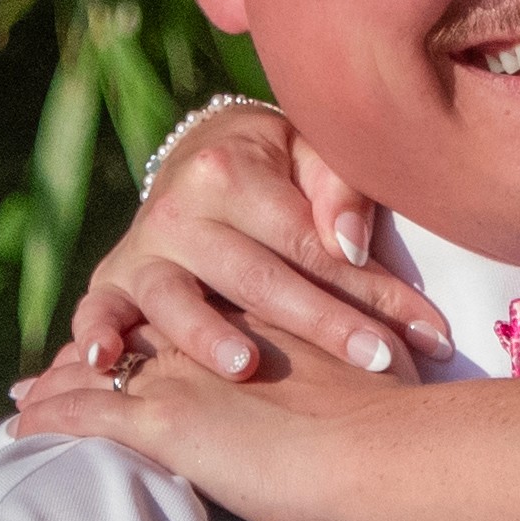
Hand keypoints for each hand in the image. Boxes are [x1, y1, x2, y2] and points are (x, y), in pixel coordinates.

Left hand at [3, 341, 407, 520]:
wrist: (384, 448)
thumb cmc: (396, 421)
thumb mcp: (375, 368)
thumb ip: (353, 358)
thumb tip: (391, 357)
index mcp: (255, 323)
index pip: (192, 316)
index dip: (159, 324)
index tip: (127, 338)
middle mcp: (211, 338)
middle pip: (135, 333)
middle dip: (94, 346)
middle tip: (55, 366)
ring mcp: (181, 376)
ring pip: (98, 370)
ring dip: (56, 383)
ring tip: (19, 398)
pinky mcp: (161, 422)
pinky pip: (84, 415)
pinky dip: (49, 420)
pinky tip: (17, 429)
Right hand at [57, 97, 443, 382]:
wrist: (201, 157)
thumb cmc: (277, 167)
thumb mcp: (313, 155)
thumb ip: (339, 191)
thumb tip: (350, 244)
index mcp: (229, 171)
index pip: (309, 244)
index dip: (371, 291)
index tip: (423, 333)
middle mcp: (177, 210)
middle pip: (257, 278)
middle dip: (323, 325)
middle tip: (378, 361)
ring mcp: (140, 250)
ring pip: (176, 300)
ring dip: (208, 335)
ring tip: (245, 365)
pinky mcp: (112, 282)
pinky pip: (97, 311)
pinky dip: (97, 334)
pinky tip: (104, 361)